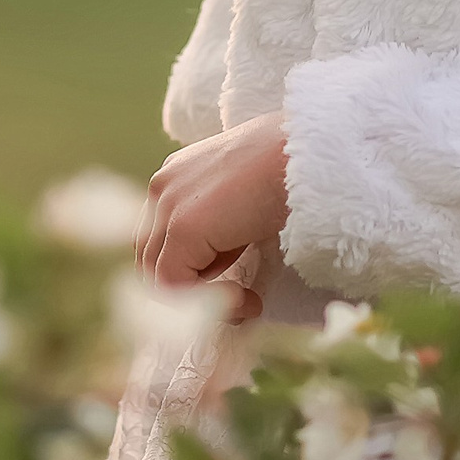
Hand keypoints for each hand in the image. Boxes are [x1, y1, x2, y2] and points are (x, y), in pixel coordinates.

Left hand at [141, 115, 290, 326]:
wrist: (308, 155)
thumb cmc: (290, 173)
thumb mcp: (243, 201)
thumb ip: (220, 229)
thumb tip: (220, 268)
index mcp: (176, 177)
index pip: (159, 240)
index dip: (190, 273)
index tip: (235, 289)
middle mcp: (162, 186)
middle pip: (151, 259)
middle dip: (190, 290)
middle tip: (240, 302)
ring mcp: (167, 205)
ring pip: (158, 276)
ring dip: (200, 301)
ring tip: (248, 302)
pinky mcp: (183, 227)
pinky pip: (174, 285)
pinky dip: (209, 304)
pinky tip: (249, 300)